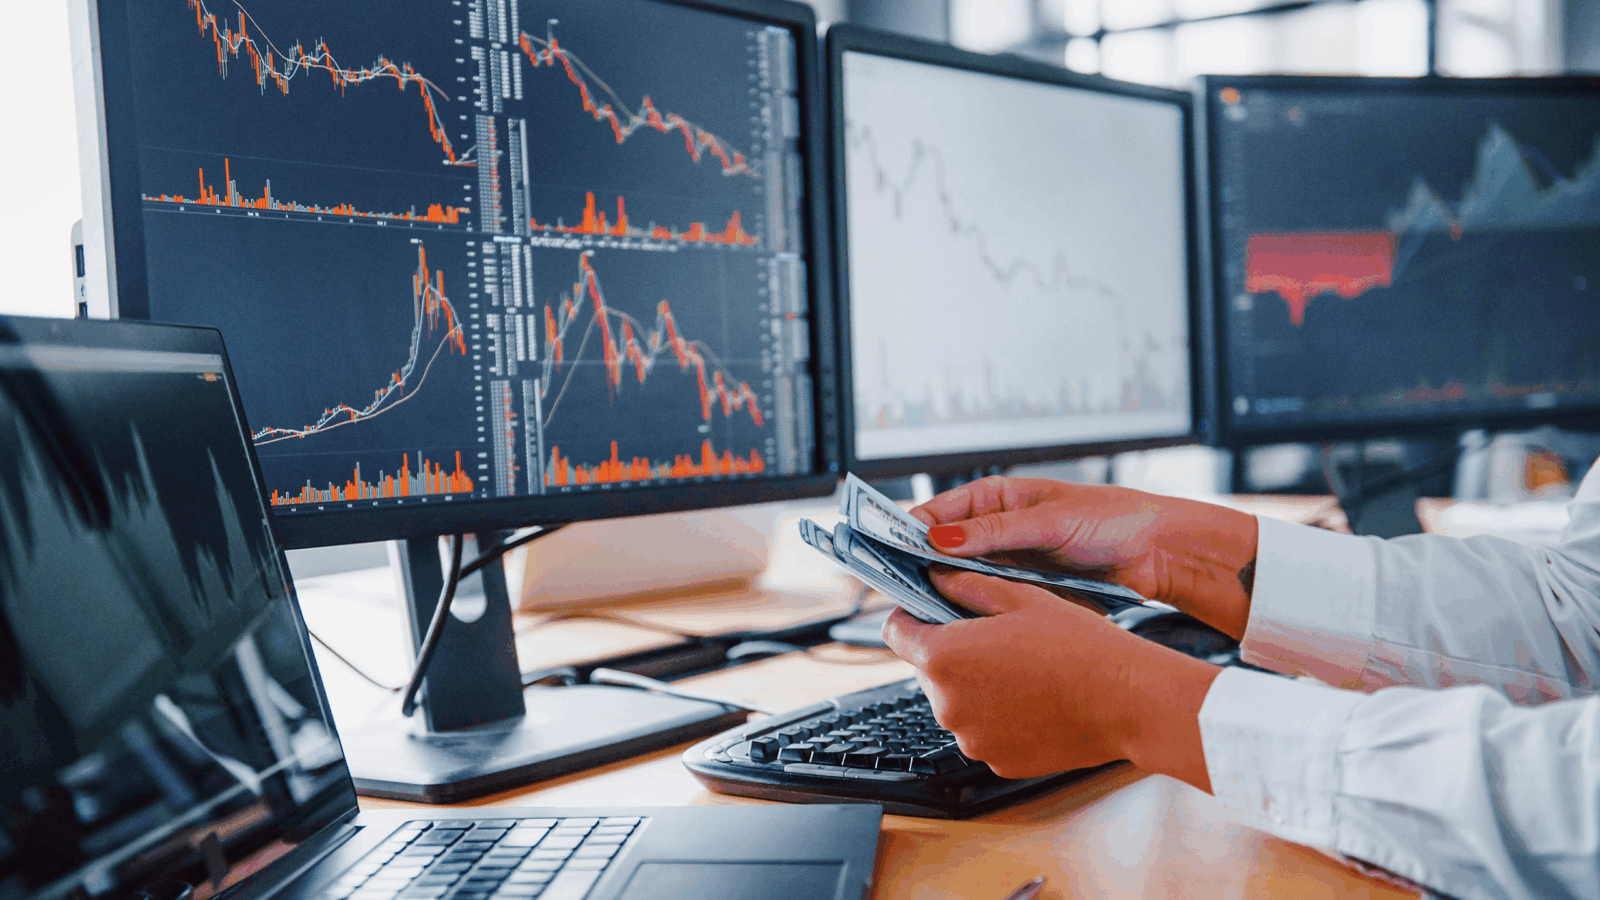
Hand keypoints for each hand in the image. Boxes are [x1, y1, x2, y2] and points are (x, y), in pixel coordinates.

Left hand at [882, 569, 1220, 788]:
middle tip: (997, 638)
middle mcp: (946, 704)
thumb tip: (937, 574)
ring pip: (957, 702)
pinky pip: (983, 731)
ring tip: (1025, 670)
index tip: (929, 610)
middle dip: (952, 652)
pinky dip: (999, 717)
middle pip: (928, 669)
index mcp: (943, 657)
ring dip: (976, 686)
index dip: (910, 616)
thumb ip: (967, 585)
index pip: (895, 632)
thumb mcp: (1020, 597)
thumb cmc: (1079, 646)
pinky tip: (1035, 700)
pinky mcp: (995, 761)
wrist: (1126, 700)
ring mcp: (970, 738)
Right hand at [911, 477, 1258, 637]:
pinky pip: (988, 603)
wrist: (1158, 554)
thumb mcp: (1048, 521)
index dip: (906, 530)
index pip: (936, 513)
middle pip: (942, 551)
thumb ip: (994, 533)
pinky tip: (962, 623)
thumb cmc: (1111, 519)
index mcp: (995, 498)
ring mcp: (1008, 564)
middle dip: (919, 567)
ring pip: (961, 581)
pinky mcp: (1024, 593)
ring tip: (924, 607)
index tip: (883, 548)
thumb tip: (940, 539)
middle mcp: (996, 531)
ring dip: (946, 594)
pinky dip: (975, 612)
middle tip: (894, 586)